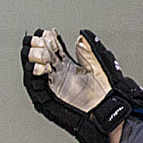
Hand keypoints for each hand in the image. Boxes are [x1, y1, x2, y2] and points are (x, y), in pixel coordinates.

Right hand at [21, 29, 142, 142]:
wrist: (110, 110)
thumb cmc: (108, 90)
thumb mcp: (99, 63)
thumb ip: (89, 49)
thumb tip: (82, 35)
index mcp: (69, 66)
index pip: (52, 49)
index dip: (47, 40)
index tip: (44, 32)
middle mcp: (58, 75)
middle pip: (40, 58)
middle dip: (36, 48)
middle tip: (37, 40)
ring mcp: (53, 86)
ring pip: (35, 72)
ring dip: (33, 61)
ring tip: (34, 51)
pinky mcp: (50, 99)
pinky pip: (36, 88)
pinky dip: (34, 78)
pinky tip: (36, 68)